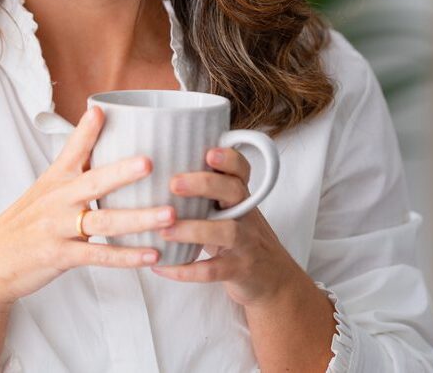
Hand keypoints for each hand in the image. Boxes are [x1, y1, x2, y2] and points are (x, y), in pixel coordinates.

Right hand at [0, 106, 176, 308]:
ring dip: (139, 219)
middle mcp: (58, 199)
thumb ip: (75, 169)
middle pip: (94, 182)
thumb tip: (102, 143)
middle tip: (150, 162)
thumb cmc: (27, 222)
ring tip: (169, 214)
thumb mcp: (46, 189)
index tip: (101, 110)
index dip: (86, 130)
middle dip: (123, 172)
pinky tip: (152, 254)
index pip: (73, 149)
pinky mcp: (61, 256)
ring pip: (104, 222)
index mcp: (57, 178)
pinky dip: (127, 257)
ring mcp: (59, 228)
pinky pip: (99, 256)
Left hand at [149, 145, 290, 307]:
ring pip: (226, 231)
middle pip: (233, 191)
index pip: (241, 169)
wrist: (274, 279)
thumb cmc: (240, 235)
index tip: (208, 153)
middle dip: (204, 184)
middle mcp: (246, 214)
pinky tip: (161, 267)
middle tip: (174, 184)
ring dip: (193, 229)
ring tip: (164, 230)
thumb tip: (158, 168)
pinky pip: (213, 271)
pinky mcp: (239, 270)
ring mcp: (246, 243)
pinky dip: (186, 269)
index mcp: (240, 195)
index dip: (229, 159)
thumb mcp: (230, 209)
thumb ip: (206, 191)